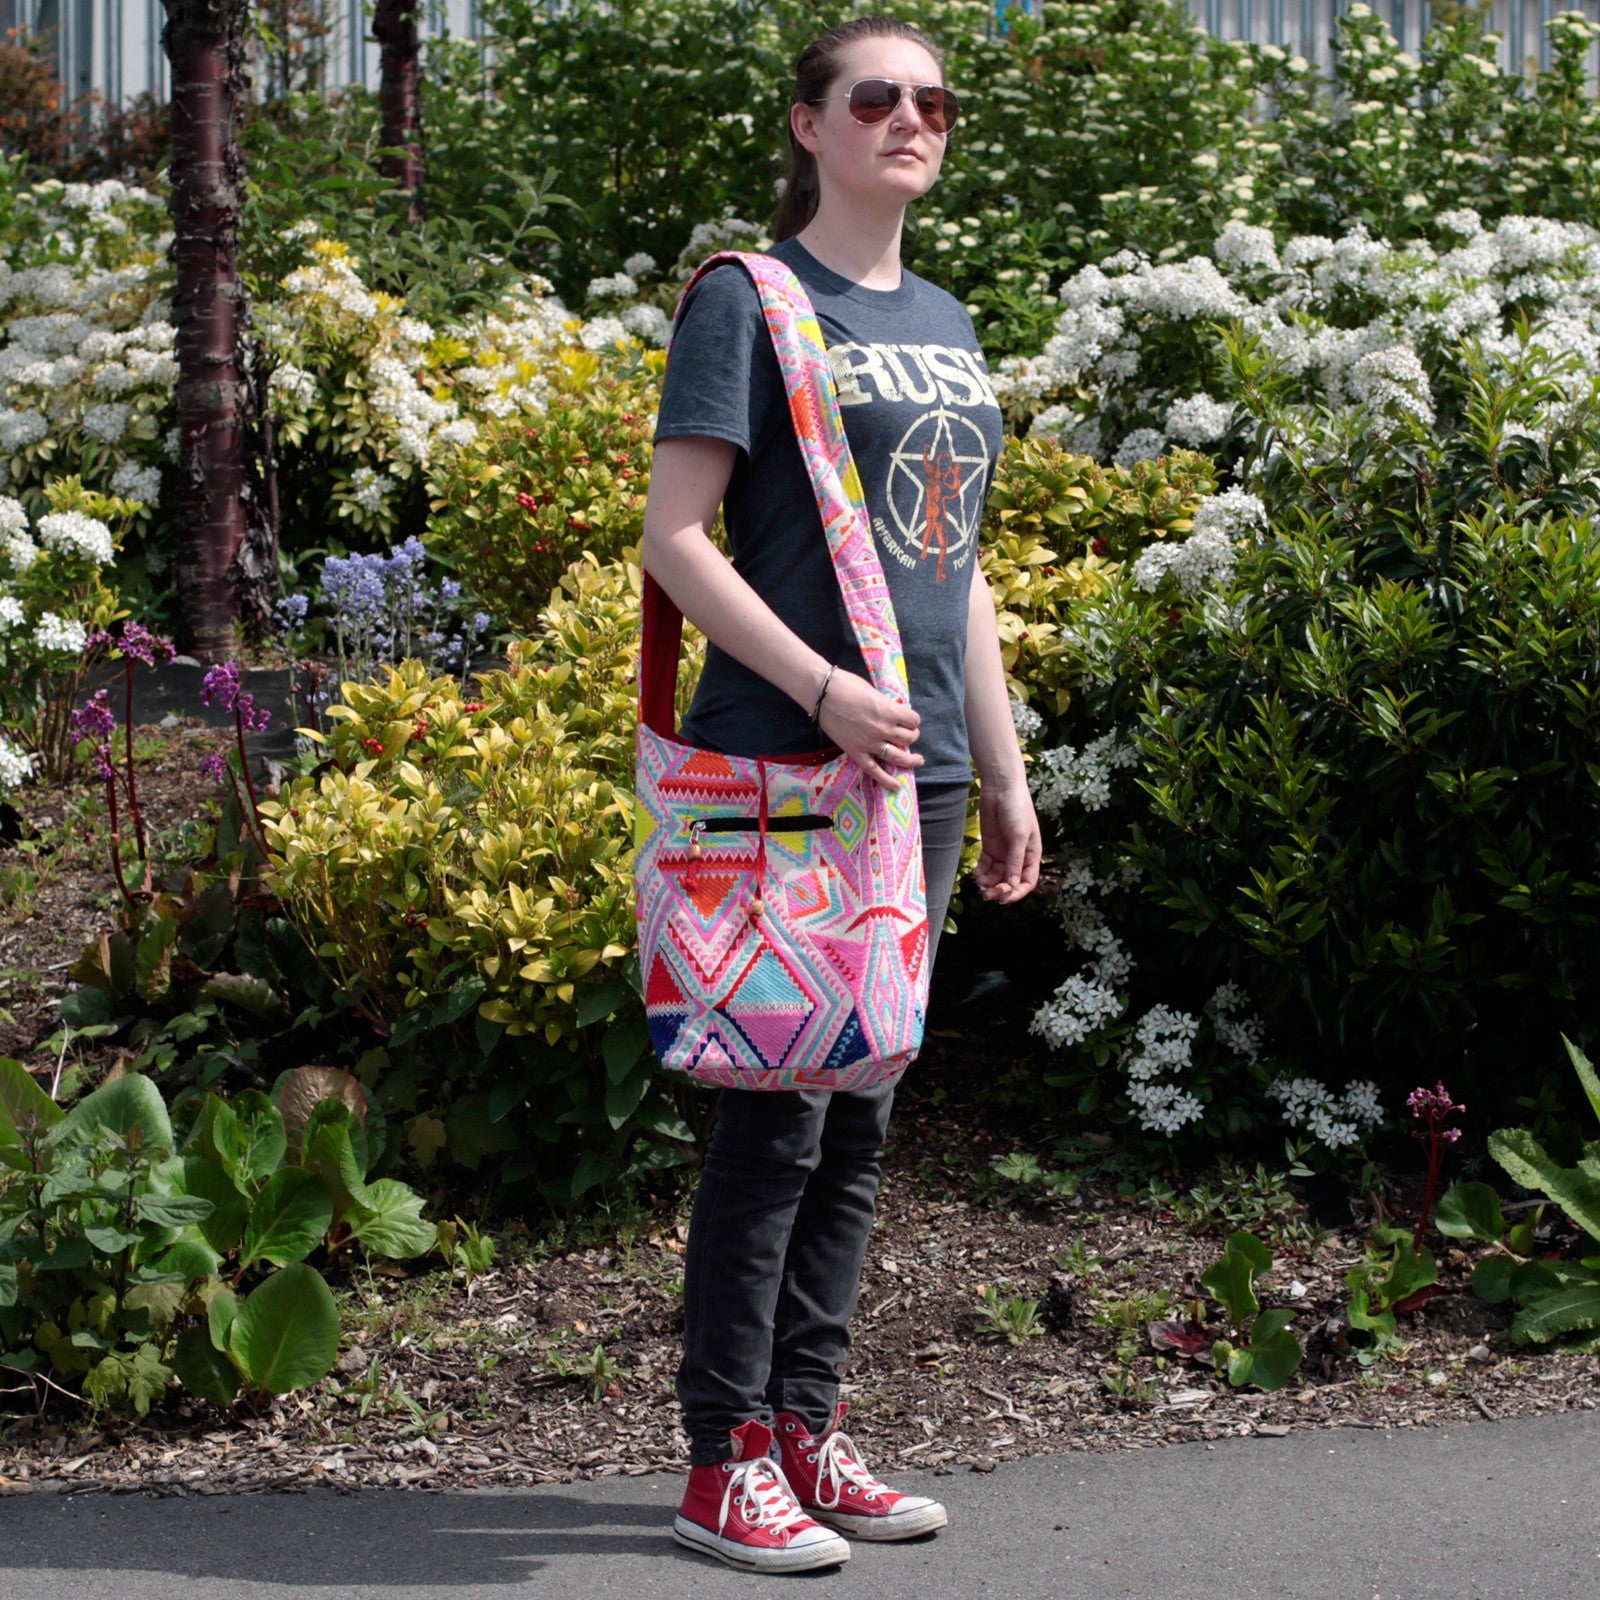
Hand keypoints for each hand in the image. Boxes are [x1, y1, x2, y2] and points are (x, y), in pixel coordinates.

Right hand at [816, 669, 923, 789]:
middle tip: (908, 734)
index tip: (909, 719)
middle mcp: (883, 729)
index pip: (914, 720)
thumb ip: (887, 706)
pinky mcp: (857, 753)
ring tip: (917, 760)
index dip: (913, 720)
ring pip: (899, 757)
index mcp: (889, 711)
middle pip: (909, 738)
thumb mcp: (874, 692)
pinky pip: (875, 771)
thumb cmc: (847, 686)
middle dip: (912, 735)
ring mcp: (870, 744)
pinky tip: (896, 786)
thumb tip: (895, 714)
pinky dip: (887, 780)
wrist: (821, 694)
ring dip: (911, 759)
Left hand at [974, 779, 1040, 903]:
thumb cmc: (1017, 809)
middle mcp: (1018, 857)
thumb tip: (1012, 885)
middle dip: (1000, 890)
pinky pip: (986, 866)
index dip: (1017, 893)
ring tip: (980, 882)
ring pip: (996, 876)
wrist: (1001, 788)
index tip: (1004, 899)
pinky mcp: (989, 847)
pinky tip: (976, 874)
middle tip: (987, 894)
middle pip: (1009, 882)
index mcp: (1032, 855)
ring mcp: (1003, 853)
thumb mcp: (1019, 836)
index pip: (1027, 882)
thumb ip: (1015, 860)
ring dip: (988, 883)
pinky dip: (981, 873)